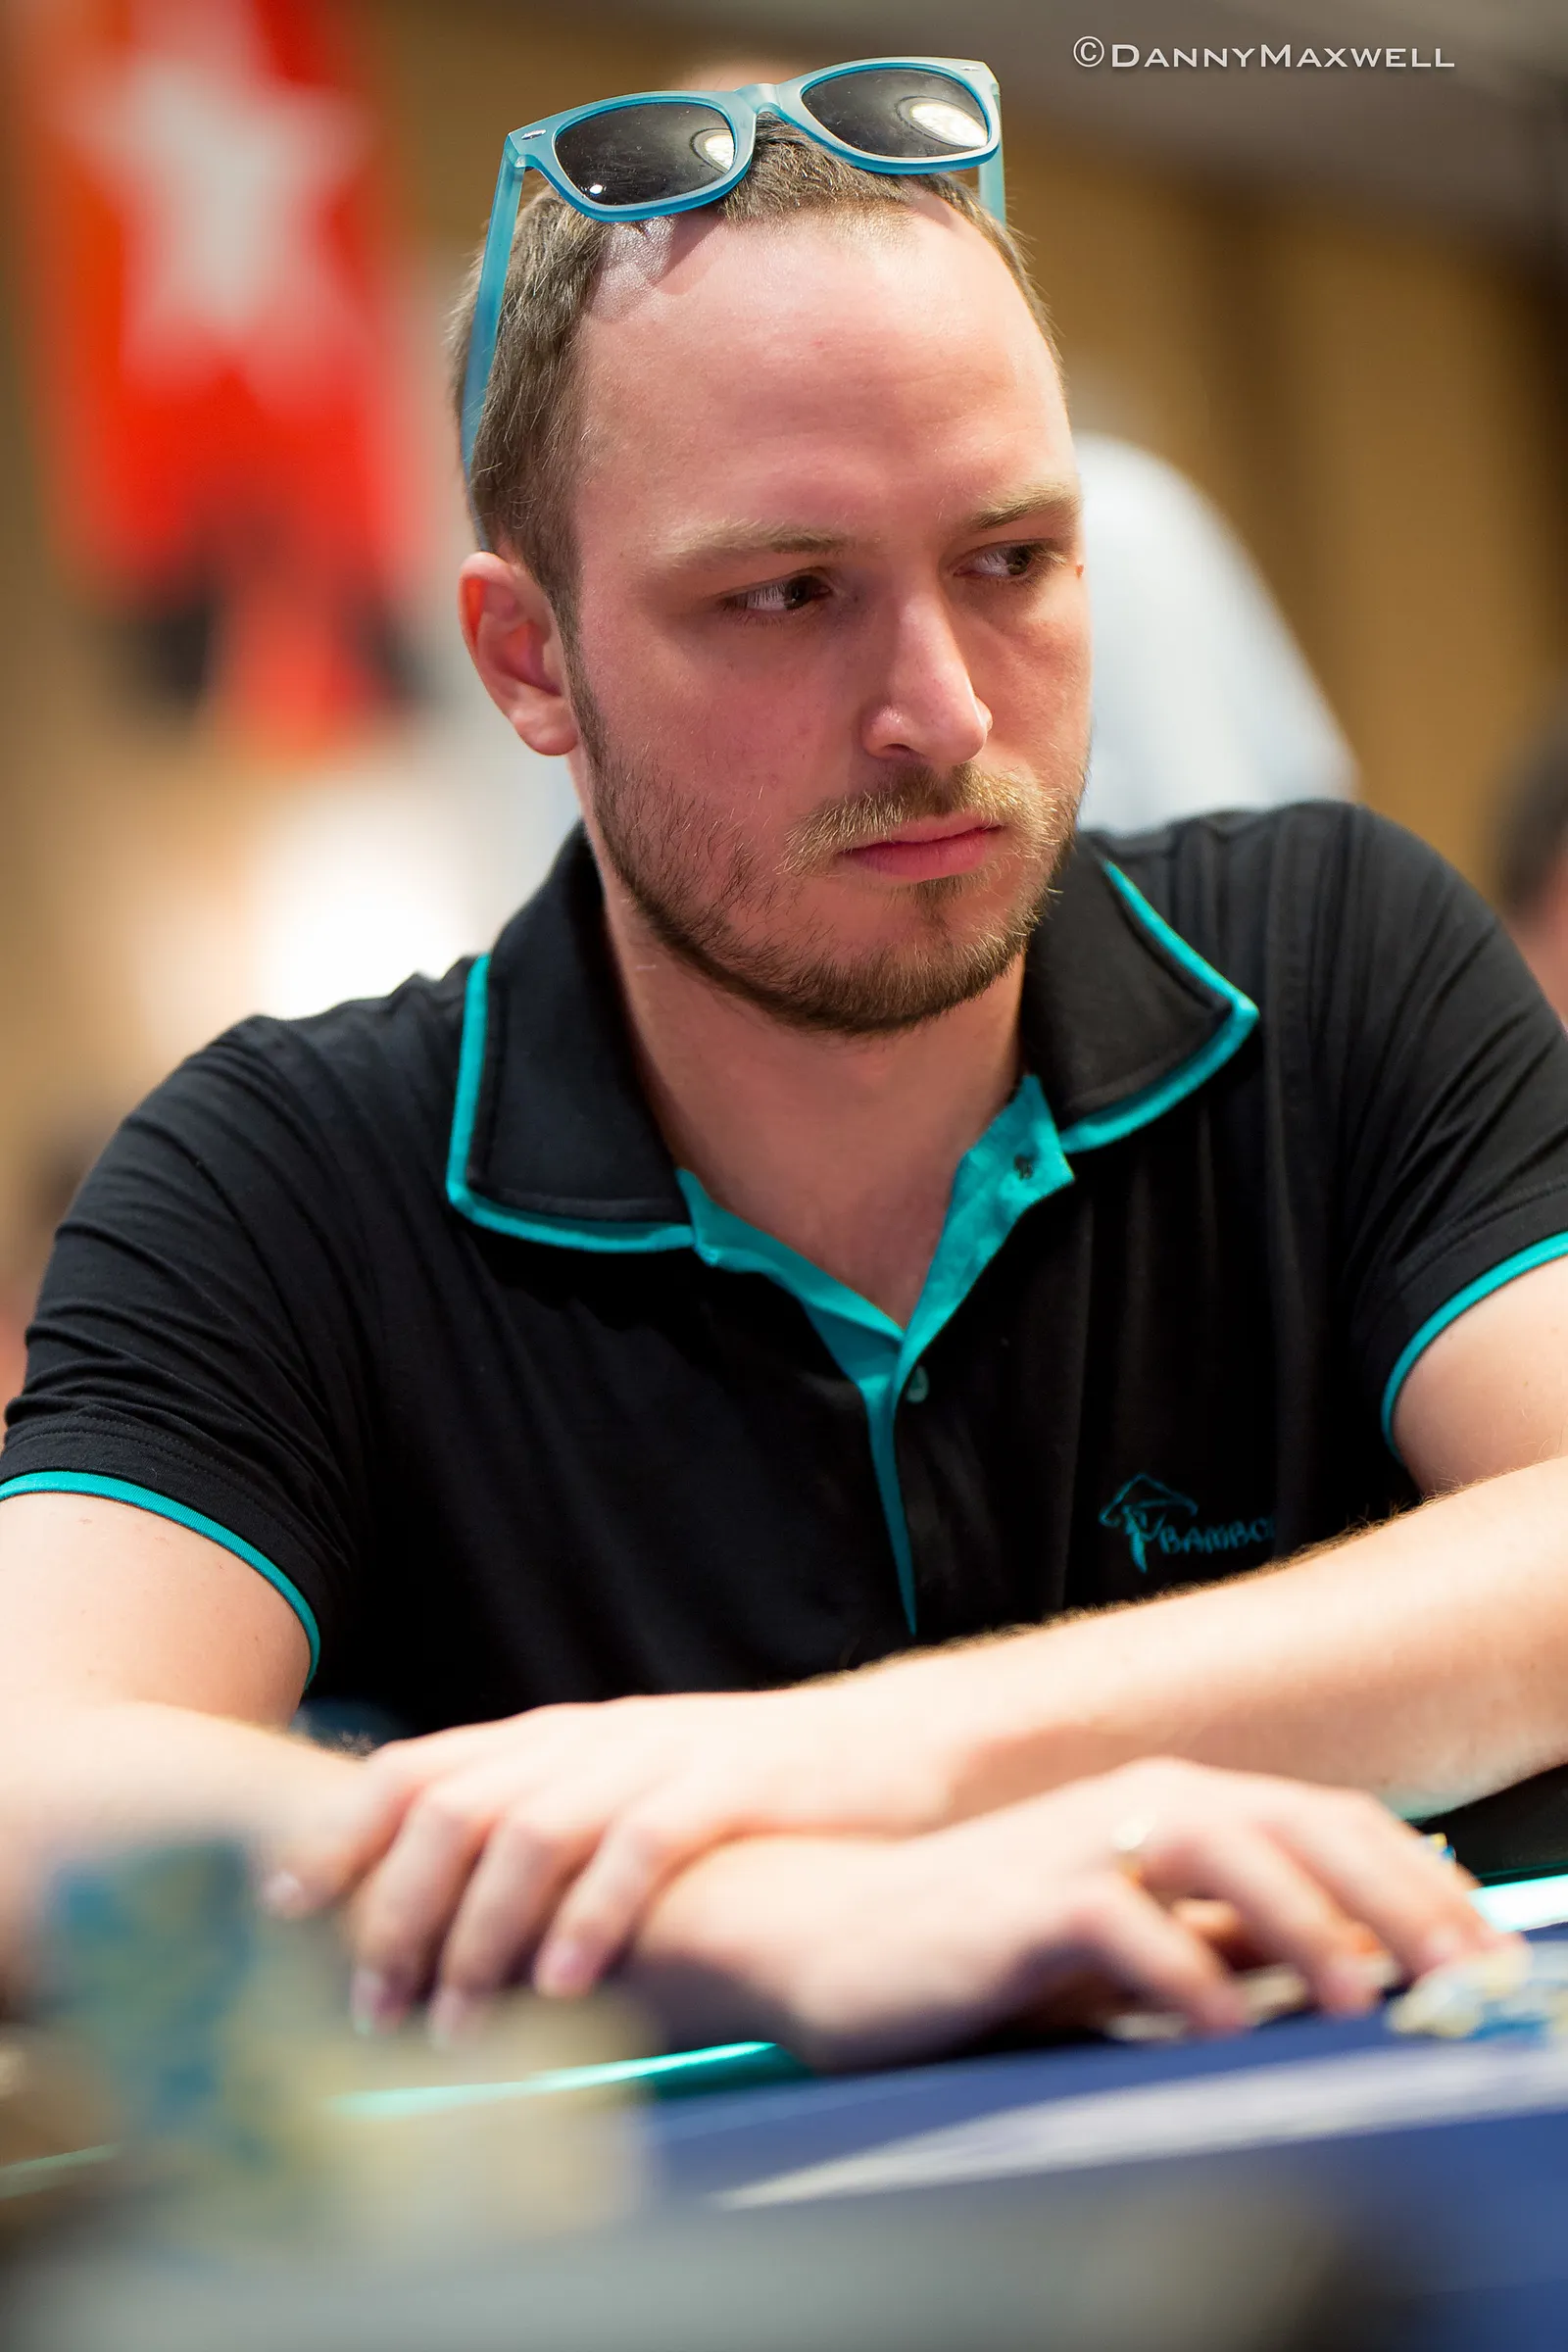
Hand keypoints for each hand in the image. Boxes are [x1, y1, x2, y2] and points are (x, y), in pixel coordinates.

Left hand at [266, 1677, 956, 2034]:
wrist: (884, 1751)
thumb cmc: (745, 1799)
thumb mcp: (629, 1791)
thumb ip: (546, 1828)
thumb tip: (442, 1918)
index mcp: (562, 1737)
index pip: (421, 1766)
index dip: (344, 1831)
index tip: (284, 1905)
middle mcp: (596, 1737)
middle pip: (459, 1806)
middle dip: (397, 1909)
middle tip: (370, 2007)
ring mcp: (662, 1753)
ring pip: (535, 1829)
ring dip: (478, 1931)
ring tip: (452, 2022)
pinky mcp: (731, 1783)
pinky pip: (644, 1846)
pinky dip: (592, 1915)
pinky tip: (566, 1984)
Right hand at [695, 1757, 1506, 2070]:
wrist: (824, 1933)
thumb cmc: (981, 1942)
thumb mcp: (1129, 1937)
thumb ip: (1225, 1935)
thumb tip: (1355, 1953)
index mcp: (1173, 1803)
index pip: (1327, 1820)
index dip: (1417, 1881)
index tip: (1487, 1952)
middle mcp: (1135, 1804)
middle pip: (1294, 1825)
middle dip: (1394, 1898)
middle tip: (1465, 1974)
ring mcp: (1075, 1845)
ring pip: (1216, 1853)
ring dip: (1302, 1922)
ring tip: (1364, 1995)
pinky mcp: (1016, 1902)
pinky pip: (1115, 1924)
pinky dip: (1179, 1969)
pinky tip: (1226, 2021)